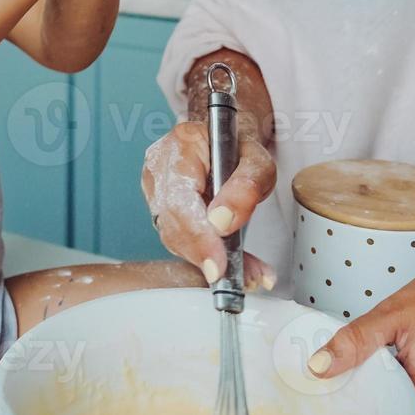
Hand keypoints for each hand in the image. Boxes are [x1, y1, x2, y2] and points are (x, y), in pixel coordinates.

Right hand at [141, 120, 276, 289]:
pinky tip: (226, 261)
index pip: (180, 199)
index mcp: (183, 144)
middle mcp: (160, 164)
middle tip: (241, 275)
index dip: (198, 237)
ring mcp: (155, 185)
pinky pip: (176, 237)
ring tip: (243, 270)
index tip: (218, 265)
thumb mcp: (259, 159)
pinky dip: (202, 253)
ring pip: (172, 236)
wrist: (228, 139)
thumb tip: (223, 221)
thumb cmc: (240, 146)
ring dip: (206, 258)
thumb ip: (246, 186)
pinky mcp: (159, 205)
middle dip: (205, 255)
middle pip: (171, 223)